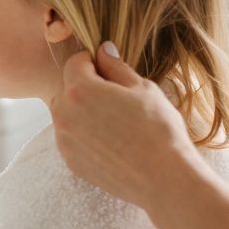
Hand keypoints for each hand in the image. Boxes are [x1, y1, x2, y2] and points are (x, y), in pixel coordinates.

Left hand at [50, 43, 206, 213]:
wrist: (164, 178)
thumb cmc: (158, 129)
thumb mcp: (143, 88)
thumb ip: (116, 67)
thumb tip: (103, 50)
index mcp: (80, 90)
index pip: (75, 62)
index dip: (94, 62)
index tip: (111, 72)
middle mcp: (64, 114)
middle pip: (66, 88)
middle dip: (85, 87)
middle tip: (115, 99)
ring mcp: (64, 141)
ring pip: (66, 114)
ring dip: (82, 111)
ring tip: (115, 122)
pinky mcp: (70, 162)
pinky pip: (71, 138)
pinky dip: (84, 135)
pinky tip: (111, 142)